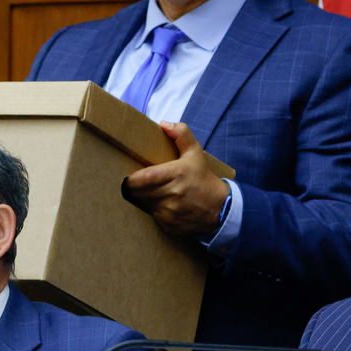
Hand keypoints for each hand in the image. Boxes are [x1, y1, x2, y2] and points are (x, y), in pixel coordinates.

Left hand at [123, 122, 229, 236]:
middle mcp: (173, 194)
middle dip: (137, 188)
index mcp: (176, 174)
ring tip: (151, 193)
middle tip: (139, 184)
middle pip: (140, 192)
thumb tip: (164, 124)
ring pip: (144, 205)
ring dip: (144, 199)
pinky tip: (163, 205)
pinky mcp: (170, 225)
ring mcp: (171, 212)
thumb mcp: (195, 152)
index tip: (129, 177)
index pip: (143, 178)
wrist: (220, 207)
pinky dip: (154, 211)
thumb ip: (181, 134)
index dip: (132, 179)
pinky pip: (152, 217)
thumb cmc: (203, 177)